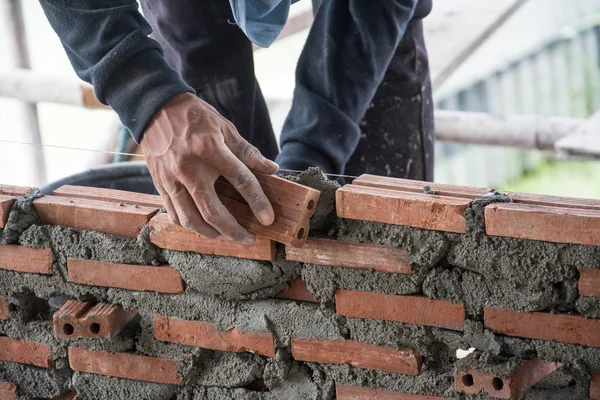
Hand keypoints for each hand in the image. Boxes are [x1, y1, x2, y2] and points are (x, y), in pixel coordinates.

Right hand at [141, 92, 277, 241]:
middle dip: (233, 230)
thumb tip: (272, 169)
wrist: (157, 109)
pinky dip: (190, 225)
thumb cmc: (195, 118)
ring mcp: (171, 179)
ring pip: (191, 219)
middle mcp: (189, 168)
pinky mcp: (160, 185)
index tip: (268, 218)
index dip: (257, 202)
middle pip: (212, 211)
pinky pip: (174, 214)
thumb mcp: (225, 129)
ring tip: (225, 234)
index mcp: (210, 150)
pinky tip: (202, 226)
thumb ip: (248, 152)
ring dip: (211, 233)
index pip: (240, 180)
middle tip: (247, 238)